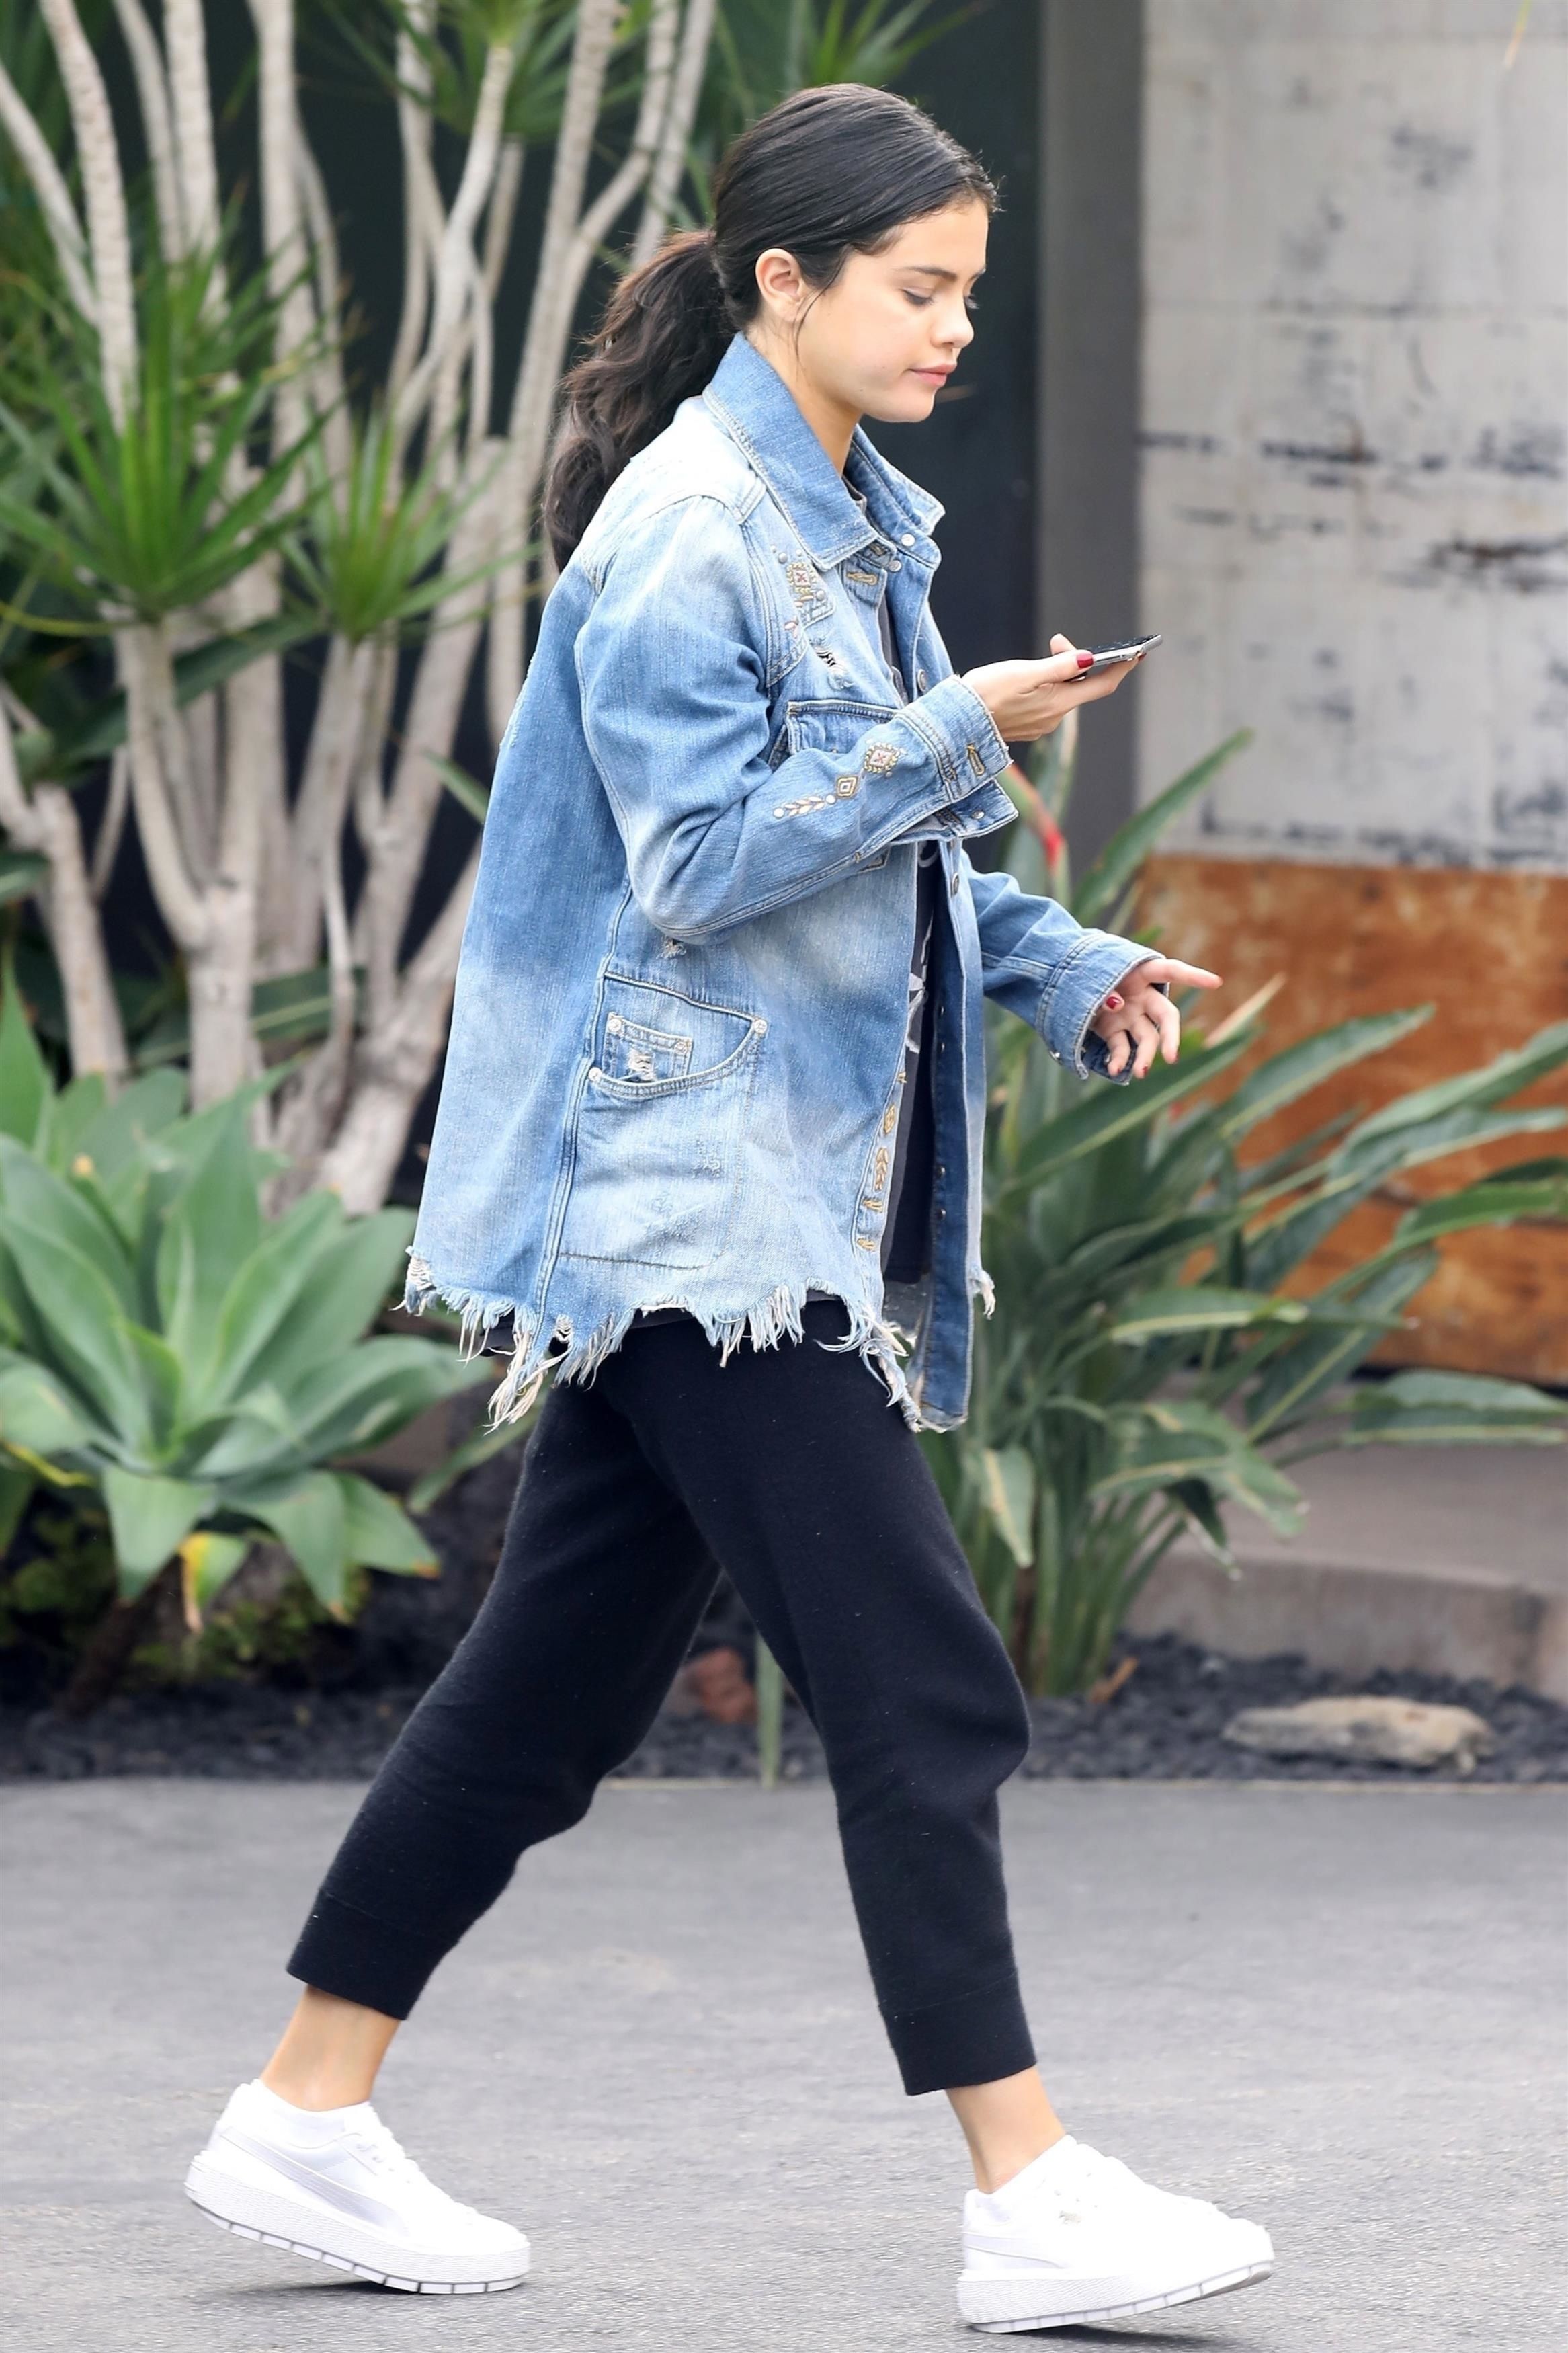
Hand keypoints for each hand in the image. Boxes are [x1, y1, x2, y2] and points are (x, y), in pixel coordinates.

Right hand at [962, 632, 1147, 742]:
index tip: (1139, 652)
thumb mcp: (1023, 673)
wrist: (953, 725)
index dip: (1123, 668)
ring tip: (1043, 653)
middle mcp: (1054, 718)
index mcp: (1058, 704)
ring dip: (1060, 673)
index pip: (1102, 685)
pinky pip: (1048, 703)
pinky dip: (1047, 686)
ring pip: (1064, 694)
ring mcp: (1041, 725)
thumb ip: (1058, 666)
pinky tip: (1030, 679)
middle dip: (1080, 662)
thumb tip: (1089, 658)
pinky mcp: (1027, 727)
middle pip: (1081, 687)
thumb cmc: (984, 695)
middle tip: (1057, 641)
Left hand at [1090, 956, 1221, 1078]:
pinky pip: (1122, 1047)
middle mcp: (1142, 996)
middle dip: (1171, 1036)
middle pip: (1166, 1016)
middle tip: (1171, 1057)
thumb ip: (1107, 989)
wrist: (1063, 979)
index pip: (1172, 971)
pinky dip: (1118, 1059)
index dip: (1194, 976)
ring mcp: (1130, 1015)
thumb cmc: (1083, 970)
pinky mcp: (1114, 1030)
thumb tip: (1118, 1005)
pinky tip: (1114, 1070)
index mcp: (1141, 973)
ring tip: (1140, 1073)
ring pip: (1147, 1038)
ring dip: (1144, 1056)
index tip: (1217, 983)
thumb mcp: (1093, 975)